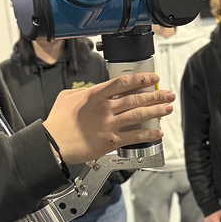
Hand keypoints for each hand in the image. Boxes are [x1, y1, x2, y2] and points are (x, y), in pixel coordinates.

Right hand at [43, 72, 174, 163]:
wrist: (52, 143)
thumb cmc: (57, 123)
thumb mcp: (67, 97)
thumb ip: (82, 91)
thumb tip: (92, 89)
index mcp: (95, 95)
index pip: (123, 82)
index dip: (141, 79)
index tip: (152, 78)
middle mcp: (105, 108)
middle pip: (136, 98)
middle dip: (155, 95)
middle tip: (168, 94)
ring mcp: (109, 125)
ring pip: (138, 116)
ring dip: (156, 111)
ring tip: (168, 108)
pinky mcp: (111, 141)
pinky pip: (134, 137)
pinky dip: (148, 135)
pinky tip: (157, 133)